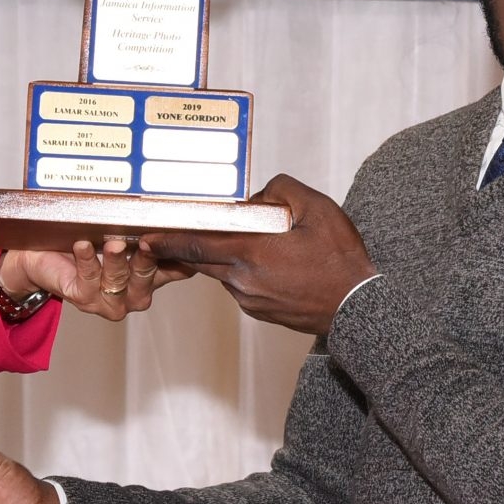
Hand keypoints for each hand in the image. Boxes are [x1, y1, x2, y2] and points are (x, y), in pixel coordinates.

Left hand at [0, 241, 190, 321]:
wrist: (45, 259)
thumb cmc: (88, 245)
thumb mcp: (123, 236)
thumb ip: (146, 230)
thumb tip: (169, 208)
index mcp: (151, 277)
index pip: (178, 269)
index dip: (182, 256)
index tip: (184, 237)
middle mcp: (135, 293)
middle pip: (148, 276)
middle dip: (148, 259)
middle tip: (148, 241)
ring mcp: (110, 300)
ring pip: (118, 280)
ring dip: (116, 260)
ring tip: (114, 243)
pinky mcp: (83, 298)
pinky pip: (88, 278)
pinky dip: (86, 260)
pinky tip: (82, 245)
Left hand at [138, 173, 375, 334]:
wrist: (358, 309)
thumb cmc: (339, 259)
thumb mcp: (317, 209)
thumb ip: (280, 191)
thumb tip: (257, 198)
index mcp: (251, 252)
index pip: (196, 244)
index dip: (167, 239)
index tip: (144, 235)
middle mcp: (242, 279)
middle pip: (201, 259)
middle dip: (183, 246)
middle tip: (167, 233)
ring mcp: (249, 299)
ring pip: (223, 270)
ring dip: (225, 255)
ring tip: (251, 240)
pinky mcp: (258, 311)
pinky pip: (239, 284)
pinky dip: (243, 270)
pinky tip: (270, 262)